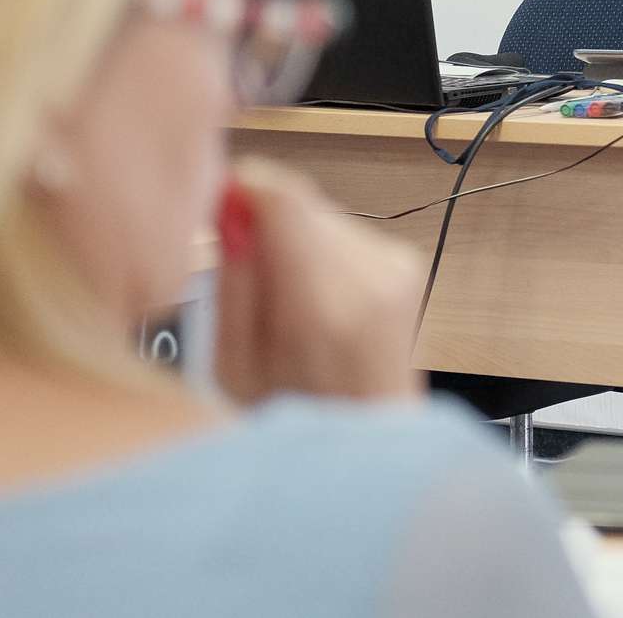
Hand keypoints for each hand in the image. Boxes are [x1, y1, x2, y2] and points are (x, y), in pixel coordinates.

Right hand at [211, 161, 424, 404]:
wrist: (371, 435)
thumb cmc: (295, 414)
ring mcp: (398, 266)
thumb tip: (231, 209)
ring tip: (282, 303)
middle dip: (264, 223)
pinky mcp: (407, 263)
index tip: (214, 198)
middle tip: (238, 268)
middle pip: (302, 204)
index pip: (286, 200)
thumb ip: (235, 281)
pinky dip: (321, 255)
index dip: (244, 186)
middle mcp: (372, 276)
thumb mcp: (237, 365)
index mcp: (325, 307)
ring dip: (293, 241)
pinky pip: (347, 234)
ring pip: (323, 215)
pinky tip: (315, 302)